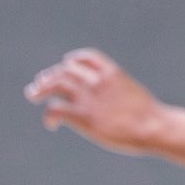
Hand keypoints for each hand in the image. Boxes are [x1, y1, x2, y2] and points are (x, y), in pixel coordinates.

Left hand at [25, 49, 165, 153]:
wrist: (152, 126)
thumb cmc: (147, 117)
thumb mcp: (133, 96)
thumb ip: (118, 94)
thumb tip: (115, 105)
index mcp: (112, 72)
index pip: (87, 58)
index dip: (73, 61)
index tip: (64, 65)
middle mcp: (97, 81)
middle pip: (66, 70)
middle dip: (50, 76)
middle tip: (38, 86)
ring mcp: (88, 97)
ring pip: (56, 84)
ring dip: (40, 89)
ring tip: (33, 96)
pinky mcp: (82, 116)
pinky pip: (55, 109)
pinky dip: (49, 116)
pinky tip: (52, 126)